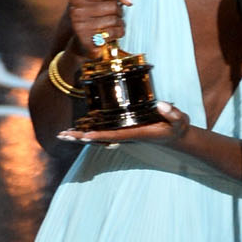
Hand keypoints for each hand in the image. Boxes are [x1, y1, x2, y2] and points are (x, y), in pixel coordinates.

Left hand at [57, 101, 188, 145]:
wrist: (176, 136)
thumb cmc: (176, 128)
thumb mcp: (179, 120)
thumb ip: (172, 113)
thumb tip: (161, 103)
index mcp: (136, 133)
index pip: (114, 135)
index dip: (99, 135)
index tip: (84, 135)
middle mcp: (126, 135)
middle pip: (99, 138)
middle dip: (81, 137)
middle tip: (62, 135)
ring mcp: (123, 133)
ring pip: (98, 136)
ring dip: (80, 135)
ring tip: (62, 134)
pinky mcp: (122, 129)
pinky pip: (102, 131)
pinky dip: (88, 131)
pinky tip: (77, 130)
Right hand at [68, 0, 131, 58]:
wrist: (81, 44)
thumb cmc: (93, 17)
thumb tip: (128, 1)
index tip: (115, 1)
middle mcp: (76, 11)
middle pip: (113, 6)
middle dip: (119, 11)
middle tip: (115, 16)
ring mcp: (81, 27)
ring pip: (115, 20)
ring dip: (120, 23)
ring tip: (114, 25)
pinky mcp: (88, 42)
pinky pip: (113, 33)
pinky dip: (118, 33)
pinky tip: (112, 34)